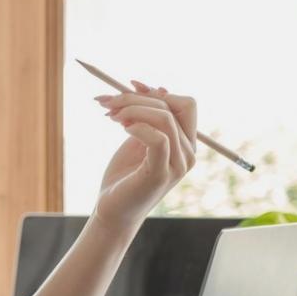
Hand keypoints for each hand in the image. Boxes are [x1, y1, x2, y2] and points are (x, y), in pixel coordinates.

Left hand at [93, 81, 197, 231]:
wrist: (112, 209)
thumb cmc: (124, 175)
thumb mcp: (137, 139)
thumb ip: (148, 118)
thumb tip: (157, 88)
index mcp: (186, 143)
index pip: (186, 104)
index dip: (158, 92)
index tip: (130, 86)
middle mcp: (188, 153)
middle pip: (175, 106)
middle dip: (138, 97)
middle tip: (108, 103)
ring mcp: (177, 165)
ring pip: (164, 119)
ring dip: (132, 109)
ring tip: (110, 117)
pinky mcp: (161, 174)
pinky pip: (158, 139)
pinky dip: (138, 127)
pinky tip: (122, 129)